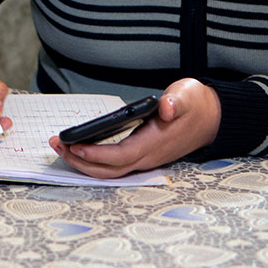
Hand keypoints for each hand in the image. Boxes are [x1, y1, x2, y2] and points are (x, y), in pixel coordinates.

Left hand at [48, 78, 220, 178]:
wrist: (211, 119)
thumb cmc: (195, 105)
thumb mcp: (188, 96)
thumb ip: (177, 102)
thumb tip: (166, 108)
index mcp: (155, 143)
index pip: (122, 155)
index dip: (97, 155)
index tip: (75, 146)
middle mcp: (148, 157)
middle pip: (109, 169)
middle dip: (80, 162)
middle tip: (56, 145)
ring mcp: (144, 159)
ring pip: (109, 171)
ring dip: (82, 164)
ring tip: (60, 147)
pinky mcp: (140, 156)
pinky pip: (112, 166)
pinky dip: (92, 161)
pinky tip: (77, 149)